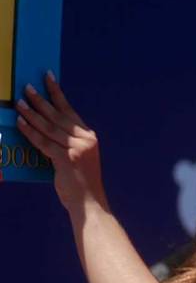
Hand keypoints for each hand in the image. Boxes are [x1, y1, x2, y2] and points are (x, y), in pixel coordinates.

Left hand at [15, 72, 110, 217]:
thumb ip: (65, 143)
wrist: (89, 204)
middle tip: (27, 87)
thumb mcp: (77, 158)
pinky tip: (20, 122)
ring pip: (49, 127)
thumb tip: (44, 128)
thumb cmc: (81, 183)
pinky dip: (30, 132)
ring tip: (19, 102)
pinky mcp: (66, 160)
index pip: (69, 111)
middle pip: (58, 116)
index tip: (48, 77)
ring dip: (32, 113)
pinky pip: (43, 142)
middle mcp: (85, 140)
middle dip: (41, 100)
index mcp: (89, 138)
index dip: (57, 93)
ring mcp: (77, 150)